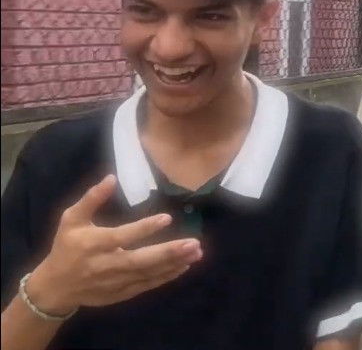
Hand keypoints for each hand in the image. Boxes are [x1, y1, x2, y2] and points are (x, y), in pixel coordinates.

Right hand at [23, 176, 201, 314]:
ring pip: (147, 274)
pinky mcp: (120, 294)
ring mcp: (113, 282)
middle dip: (168, 252)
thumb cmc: (67, 247)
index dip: (144, 228)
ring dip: (173, 263)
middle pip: (139, 260)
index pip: (121, 236)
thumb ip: (91, 199)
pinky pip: (146, 285)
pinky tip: (184, 266)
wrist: (56, 286)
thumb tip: (112, 177)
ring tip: (196, 253)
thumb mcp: (72, 220)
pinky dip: (165, 277)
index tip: (167, 218)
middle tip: (194, 243)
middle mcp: (104, 265)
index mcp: (92, 245)